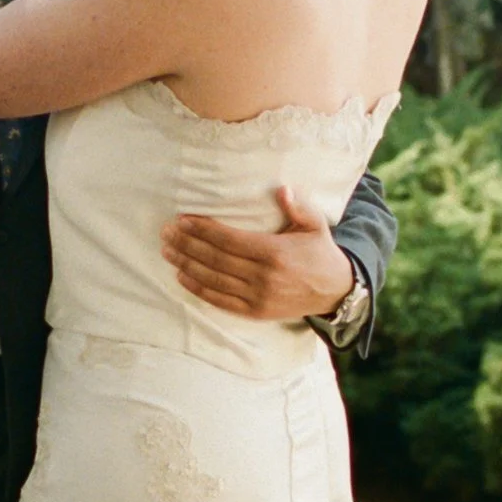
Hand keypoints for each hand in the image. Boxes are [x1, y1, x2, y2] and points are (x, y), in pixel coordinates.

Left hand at [161, 188, 357, 322]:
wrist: (335, 291)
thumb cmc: (320, 252)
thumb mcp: (315, 225)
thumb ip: (298, 206)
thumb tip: (282, 189)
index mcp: (274, 252)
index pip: (228, 240)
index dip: (203, 229)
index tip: (182, 219)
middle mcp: (263, 277)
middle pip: (215, 259)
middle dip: (187, 244)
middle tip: (166, 232)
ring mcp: (258, 297)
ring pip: (213, 280)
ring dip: (186, 264)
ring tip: (167, 251)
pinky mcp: (255, 312)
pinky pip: (220, 301)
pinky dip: (198, 289)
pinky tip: (181, 276)